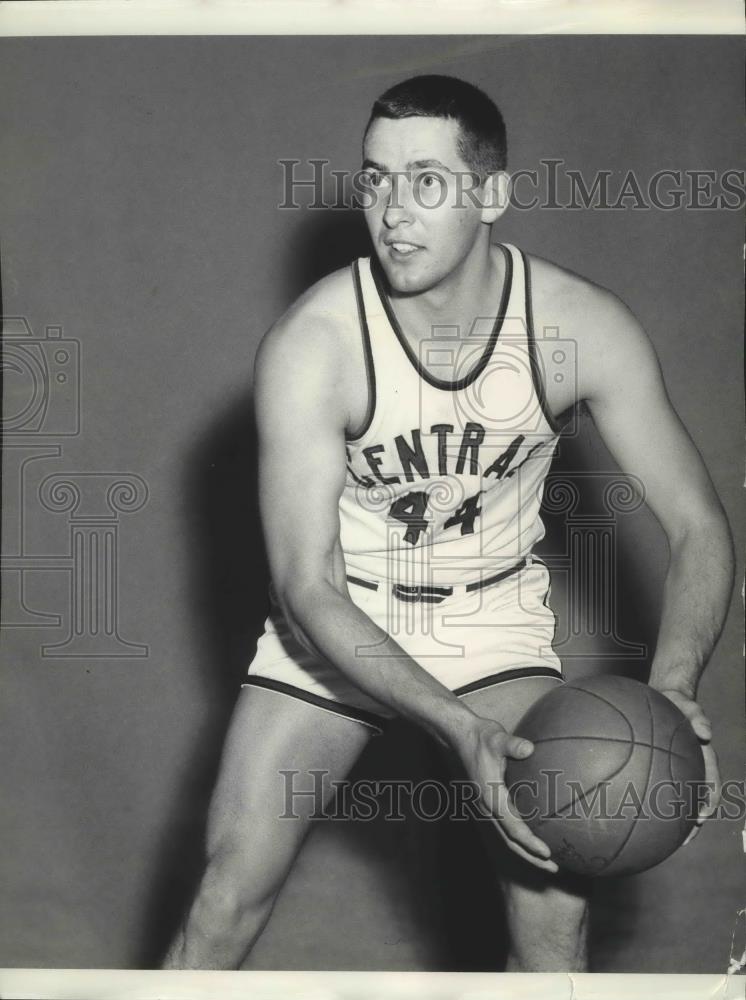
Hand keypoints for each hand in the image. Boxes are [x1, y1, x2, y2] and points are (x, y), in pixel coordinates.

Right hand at [455, 716, 558, 872]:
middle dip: (531, 858)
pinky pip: (505, 827)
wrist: (459, 736)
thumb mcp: (496, 738)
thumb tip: (529, 748)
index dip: (530, 842)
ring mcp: (485, 807)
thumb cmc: (479, 736)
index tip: (547, 853)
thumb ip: (512, 745)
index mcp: (490, 797)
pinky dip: (519, 838)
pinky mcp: (488, 803)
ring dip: (526, 851)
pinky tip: (534, 836)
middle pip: (510, 842)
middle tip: (554, 869)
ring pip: (506, 837)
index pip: (512, 827)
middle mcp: (486, 807)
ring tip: (547, 861)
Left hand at [653, 686, 720, 845]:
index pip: (711, 785)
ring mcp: (677, 769)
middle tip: (682, 840)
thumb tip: (706, 732)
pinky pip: (656, 786)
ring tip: (659, 838)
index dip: (709, 803)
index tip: (702, 817)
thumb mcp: (689, 705)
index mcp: (703, 758)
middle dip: (691, 823)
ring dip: (672, 819)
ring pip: (677, 799)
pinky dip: (649, 799)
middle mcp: (692, 768)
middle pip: (696, 801)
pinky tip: (632, 809)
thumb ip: (698, 716)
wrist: (665, 696)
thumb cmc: (678, 702)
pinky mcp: (659, 767)